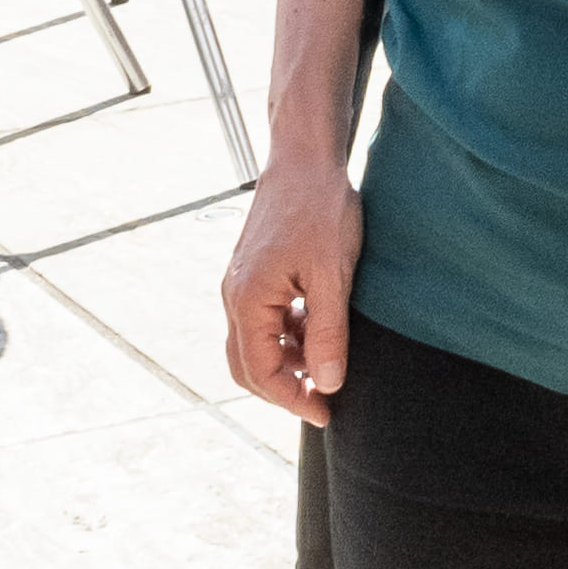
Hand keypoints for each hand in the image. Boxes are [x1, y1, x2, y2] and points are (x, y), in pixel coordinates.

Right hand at [218, 162, 361, 423]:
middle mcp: (235, 295)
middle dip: (284, 388)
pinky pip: (264, 319)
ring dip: (288, 360)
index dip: (292, 400)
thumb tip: (326, 385)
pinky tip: (319, 326)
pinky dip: (289, 334)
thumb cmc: (320, 208)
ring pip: (257, 342)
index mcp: (247, 300)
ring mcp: (243, 283)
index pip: (260, 373)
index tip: (326, 413)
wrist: (306, 155)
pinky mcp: (256, 271)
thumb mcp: (332, 275)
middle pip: (248, 365)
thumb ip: (328, 333)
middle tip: (323, 400)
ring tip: (329, 360)